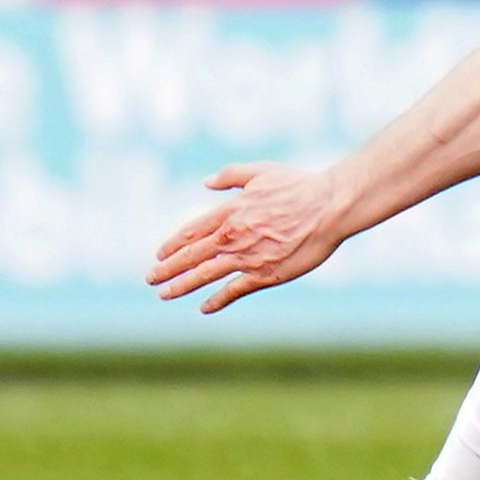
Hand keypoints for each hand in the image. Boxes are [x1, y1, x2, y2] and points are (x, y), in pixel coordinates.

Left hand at [147, 162, 348, 312]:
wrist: (329, 207)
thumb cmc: (299, 186)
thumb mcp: (261, 171)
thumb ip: (231, 175)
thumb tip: (206, 181)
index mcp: (230, 211)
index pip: (191, 232)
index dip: (173, 244)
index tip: (159, 254)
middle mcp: (232, 236)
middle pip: (190, 256)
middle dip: (167, 269)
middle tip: (150, 278)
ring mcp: (247, 257)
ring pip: (204, 275)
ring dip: (181, 286)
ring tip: (164, 294)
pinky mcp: (265, 274)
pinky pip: (233, 290)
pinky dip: (217, 300)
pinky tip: (204, 308)